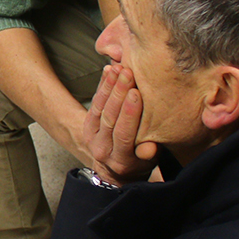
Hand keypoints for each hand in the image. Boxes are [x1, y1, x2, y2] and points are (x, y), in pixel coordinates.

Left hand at [80, 63, 156, 183]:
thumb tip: (150, 149)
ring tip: (119, 68)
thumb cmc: (141, 162)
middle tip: (128, 73)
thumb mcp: (150, 162)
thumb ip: (150, 153)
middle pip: (110, 118)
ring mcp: (92, 138)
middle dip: (118, 93)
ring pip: (100, 109)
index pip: (124, 134)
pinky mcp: (88, 127)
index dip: (129, 113)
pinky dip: (102, 87)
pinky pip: (94, 104)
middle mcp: (103, 150)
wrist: (116, 171)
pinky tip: (109, 71)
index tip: (136, 93)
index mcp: (121, 160)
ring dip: (109, 86)